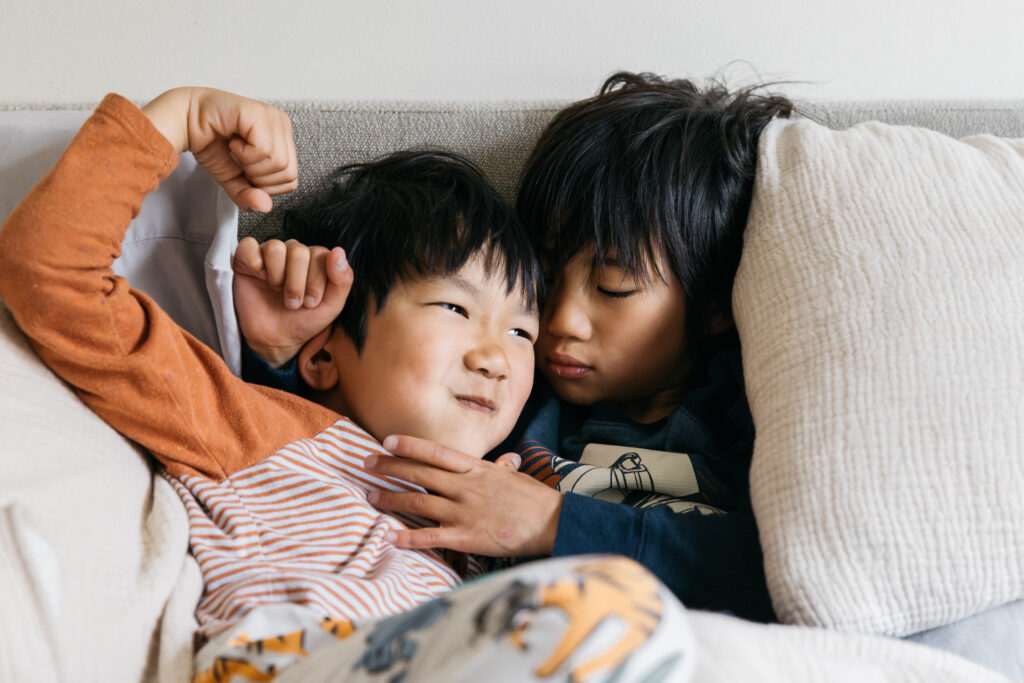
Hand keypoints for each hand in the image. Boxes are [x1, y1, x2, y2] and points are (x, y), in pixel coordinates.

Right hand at [142, 87, 296, 211]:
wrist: (183, 122)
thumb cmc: (211, 144)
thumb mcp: (233, 179)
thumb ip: (249, 195)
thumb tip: (265, 207)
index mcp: (283, 140)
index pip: (290, 180)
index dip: (263, 184)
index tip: (242, 166)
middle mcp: (282, 125)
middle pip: (288, 174)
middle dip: (257, 176)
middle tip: (237, 157)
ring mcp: (273, 118)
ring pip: (279, 163)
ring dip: (249, 163)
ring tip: (234, 148)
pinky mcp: (259, 113)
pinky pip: (265, 150)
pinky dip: (244, 154)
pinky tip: (233, 141)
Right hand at [233, 237, 352, 367]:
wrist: (276, 339)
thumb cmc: (304, 320)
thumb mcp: (331, 306)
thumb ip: (342, 280)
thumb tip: (338, 251)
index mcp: (316, 260)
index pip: (320, 254)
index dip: (315, 281)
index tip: (310, 303)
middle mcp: (294, 253)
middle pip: (298, 251)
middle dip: (296, 283)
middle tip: (292, 303)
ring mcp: (270, 254)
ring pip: (275, 247)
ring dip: (277, 276)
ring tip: (277, 291)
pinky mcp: (246, 259)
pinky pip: (249, 246)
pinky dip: (254, 262)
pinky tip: (259, 278)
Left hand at [364, 435, 562, 557]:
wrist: (552, 523)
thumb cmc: (534, 499)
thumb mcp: (514, 476)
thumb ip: (499, 468)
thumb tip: (500, 460)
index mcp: (476, 469)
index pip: (435, 451)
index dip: (409, 445)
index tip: (387, 441)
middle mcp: (465, 487)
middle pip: (419, 473)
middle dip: (389, 467)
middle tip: (366, 464)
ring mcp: (464, 512)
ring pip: (418, 502)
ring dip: (390, 498)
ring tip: (370, 496)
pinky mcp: (466, 537)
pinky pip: (430, 536)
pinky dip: (408, 536)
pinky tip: (389, 535)